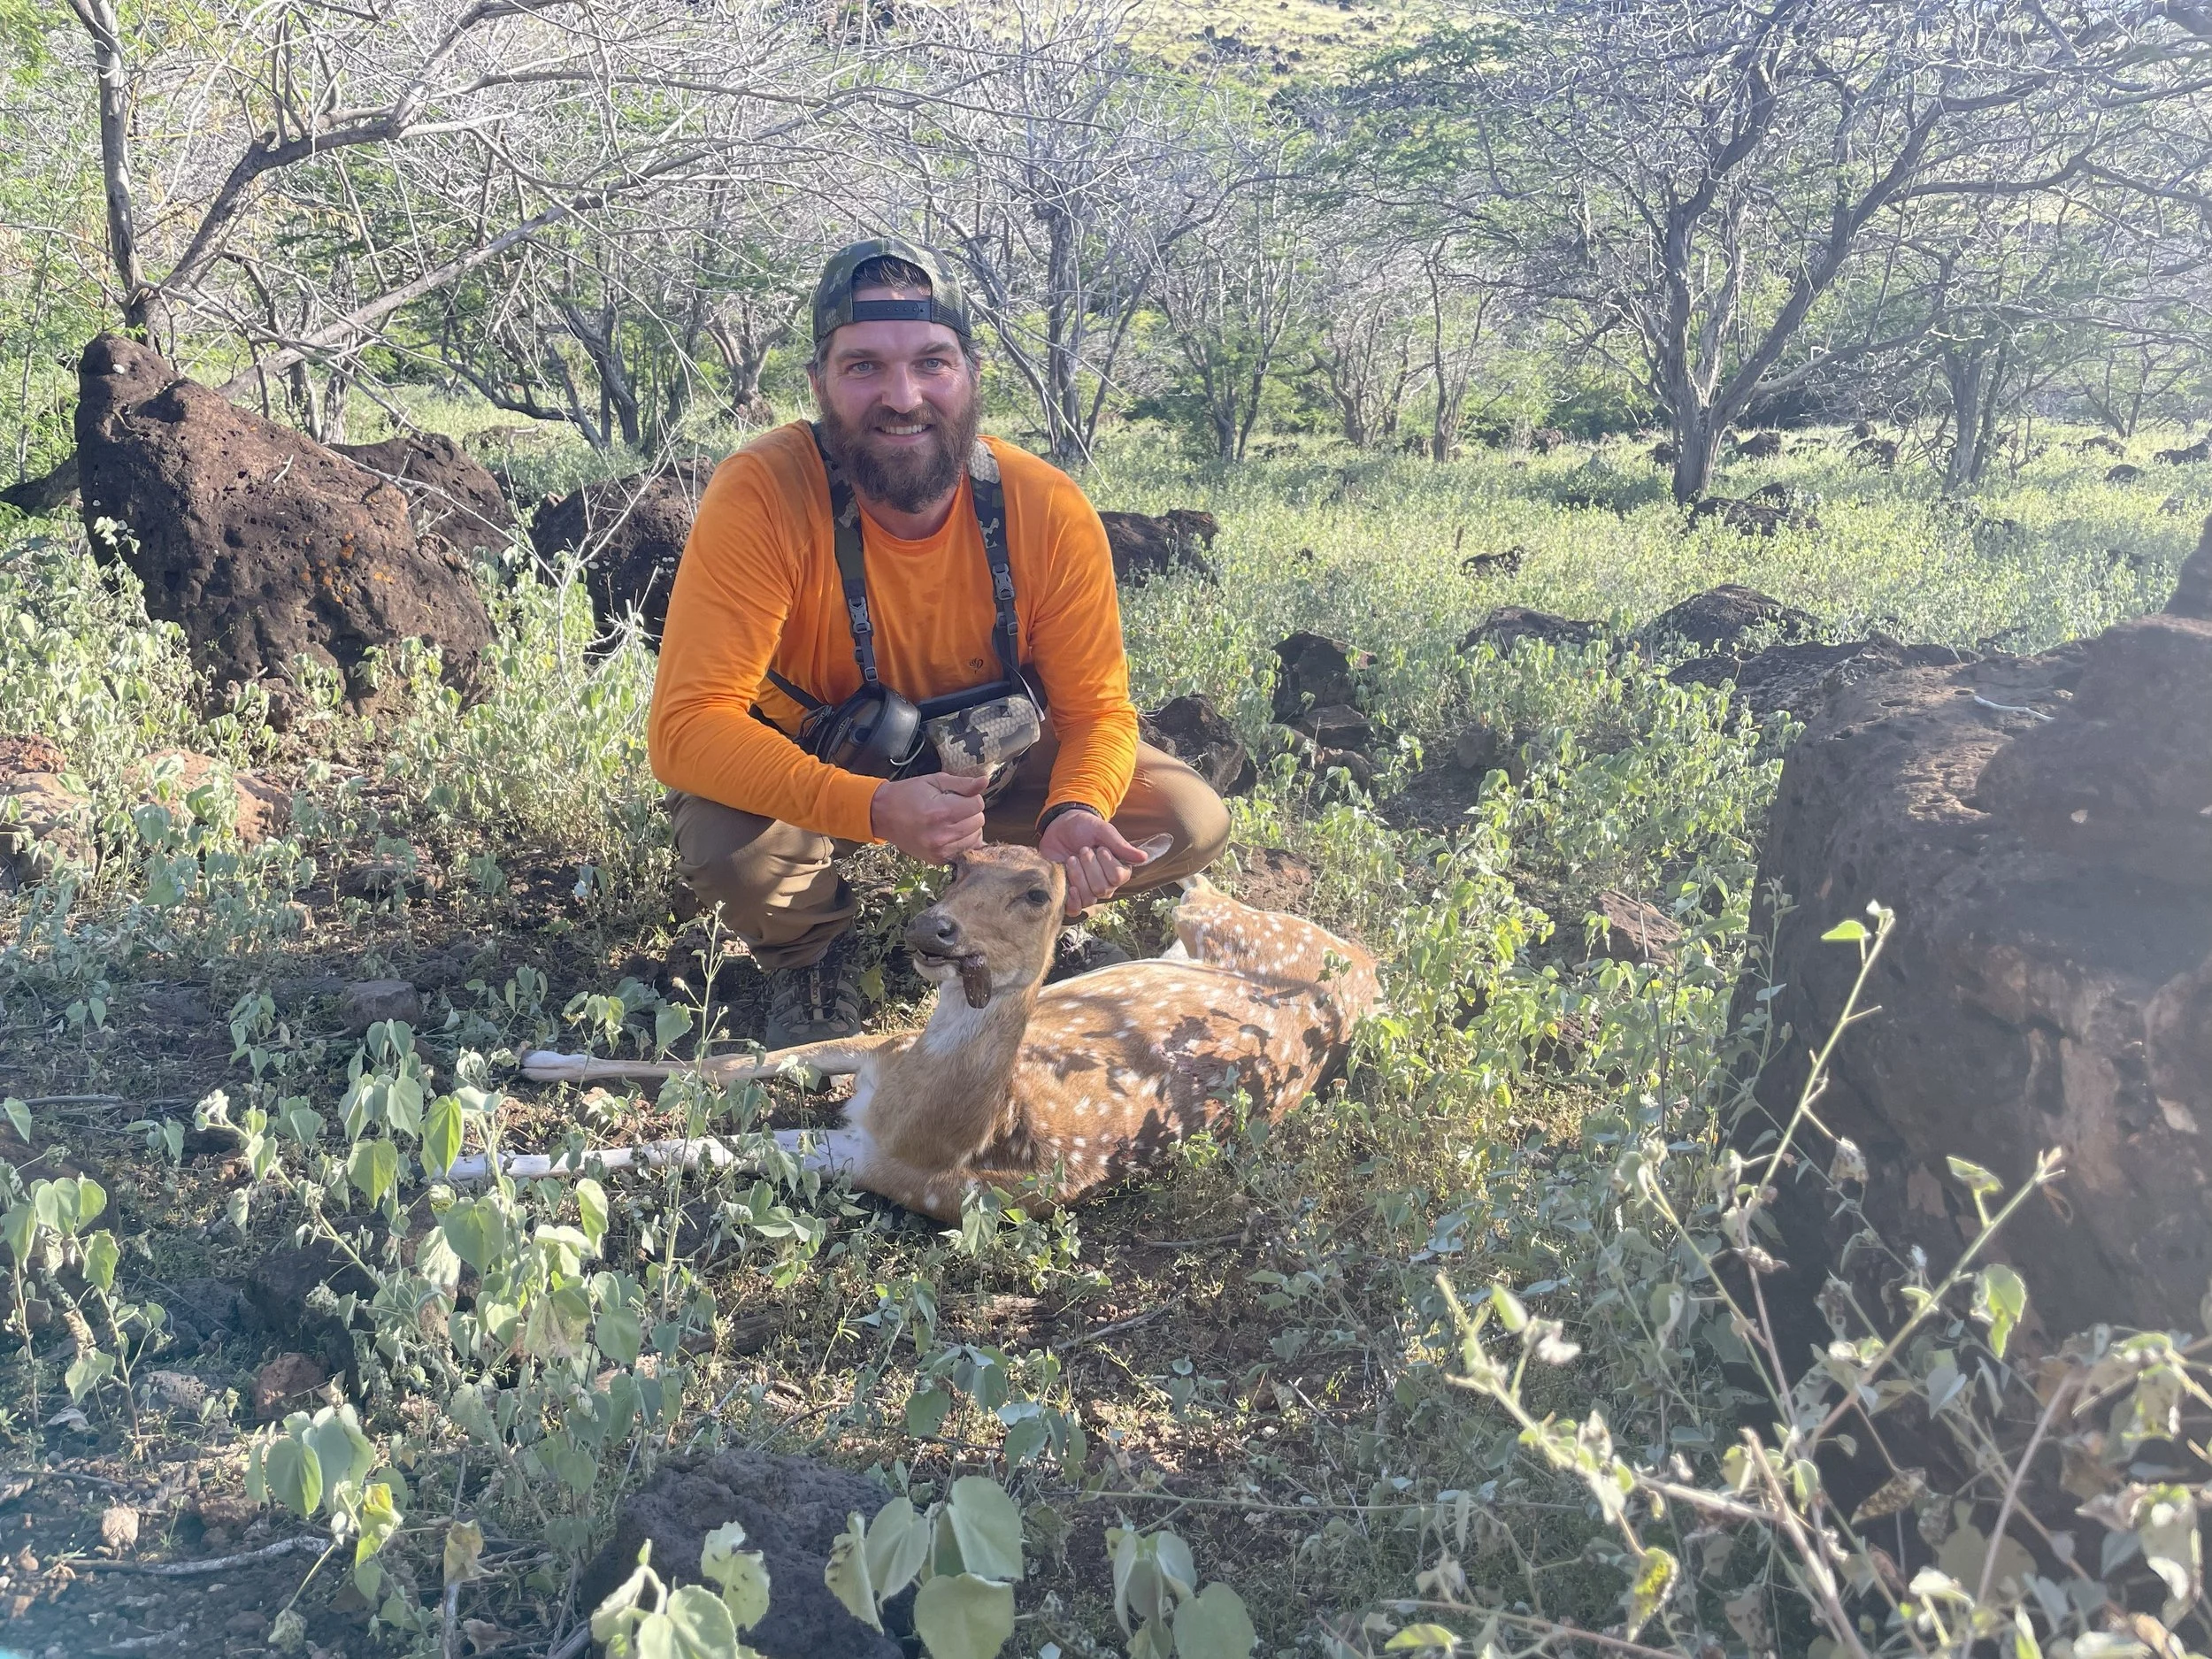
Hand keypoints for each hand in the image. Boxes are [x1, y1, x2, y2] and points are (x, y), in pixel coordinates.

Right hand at [871, 772, 987, 863]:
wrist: (882, 815)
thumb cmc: (908, 794)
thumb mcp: (934, 781)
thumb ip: (963, 783)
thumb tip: (984, 782)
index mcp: (941, 811)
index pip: (978, 805)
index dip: (971, 797)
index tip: (958, 797)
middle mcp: (942, 834)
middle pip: (979, 822)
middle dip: (970, 812)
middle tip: (952, 808)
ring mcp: (940, 850)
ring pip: (975, 838)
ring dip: (968, 828)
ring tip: (950, 821)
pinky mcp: (938, 860)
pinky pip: (964, 851)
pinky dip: (961, 842)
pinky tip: (949, 833)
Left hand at [1038, 808, 1151, 916]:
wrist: (1060, 828)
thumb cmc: (1084, 828)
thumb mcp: (1102, 830)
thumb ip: (1120, 845)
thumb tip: (1143, 857)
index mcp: (1119, 869)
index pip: (1118, 878)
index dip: (1106, 863)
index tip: (1100, 848)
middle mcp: (1106, 884)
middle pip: (1102, 889)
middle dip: (1089, 866)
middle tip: (1082, 850)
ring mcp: (1088, 891)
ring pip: (1089, 898)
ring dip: (1077, 876)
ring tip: (1071, 859)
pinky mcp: (1071, 896)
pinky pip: (1075, 910)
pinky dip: (1073, 901)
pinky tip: (1070, 887)